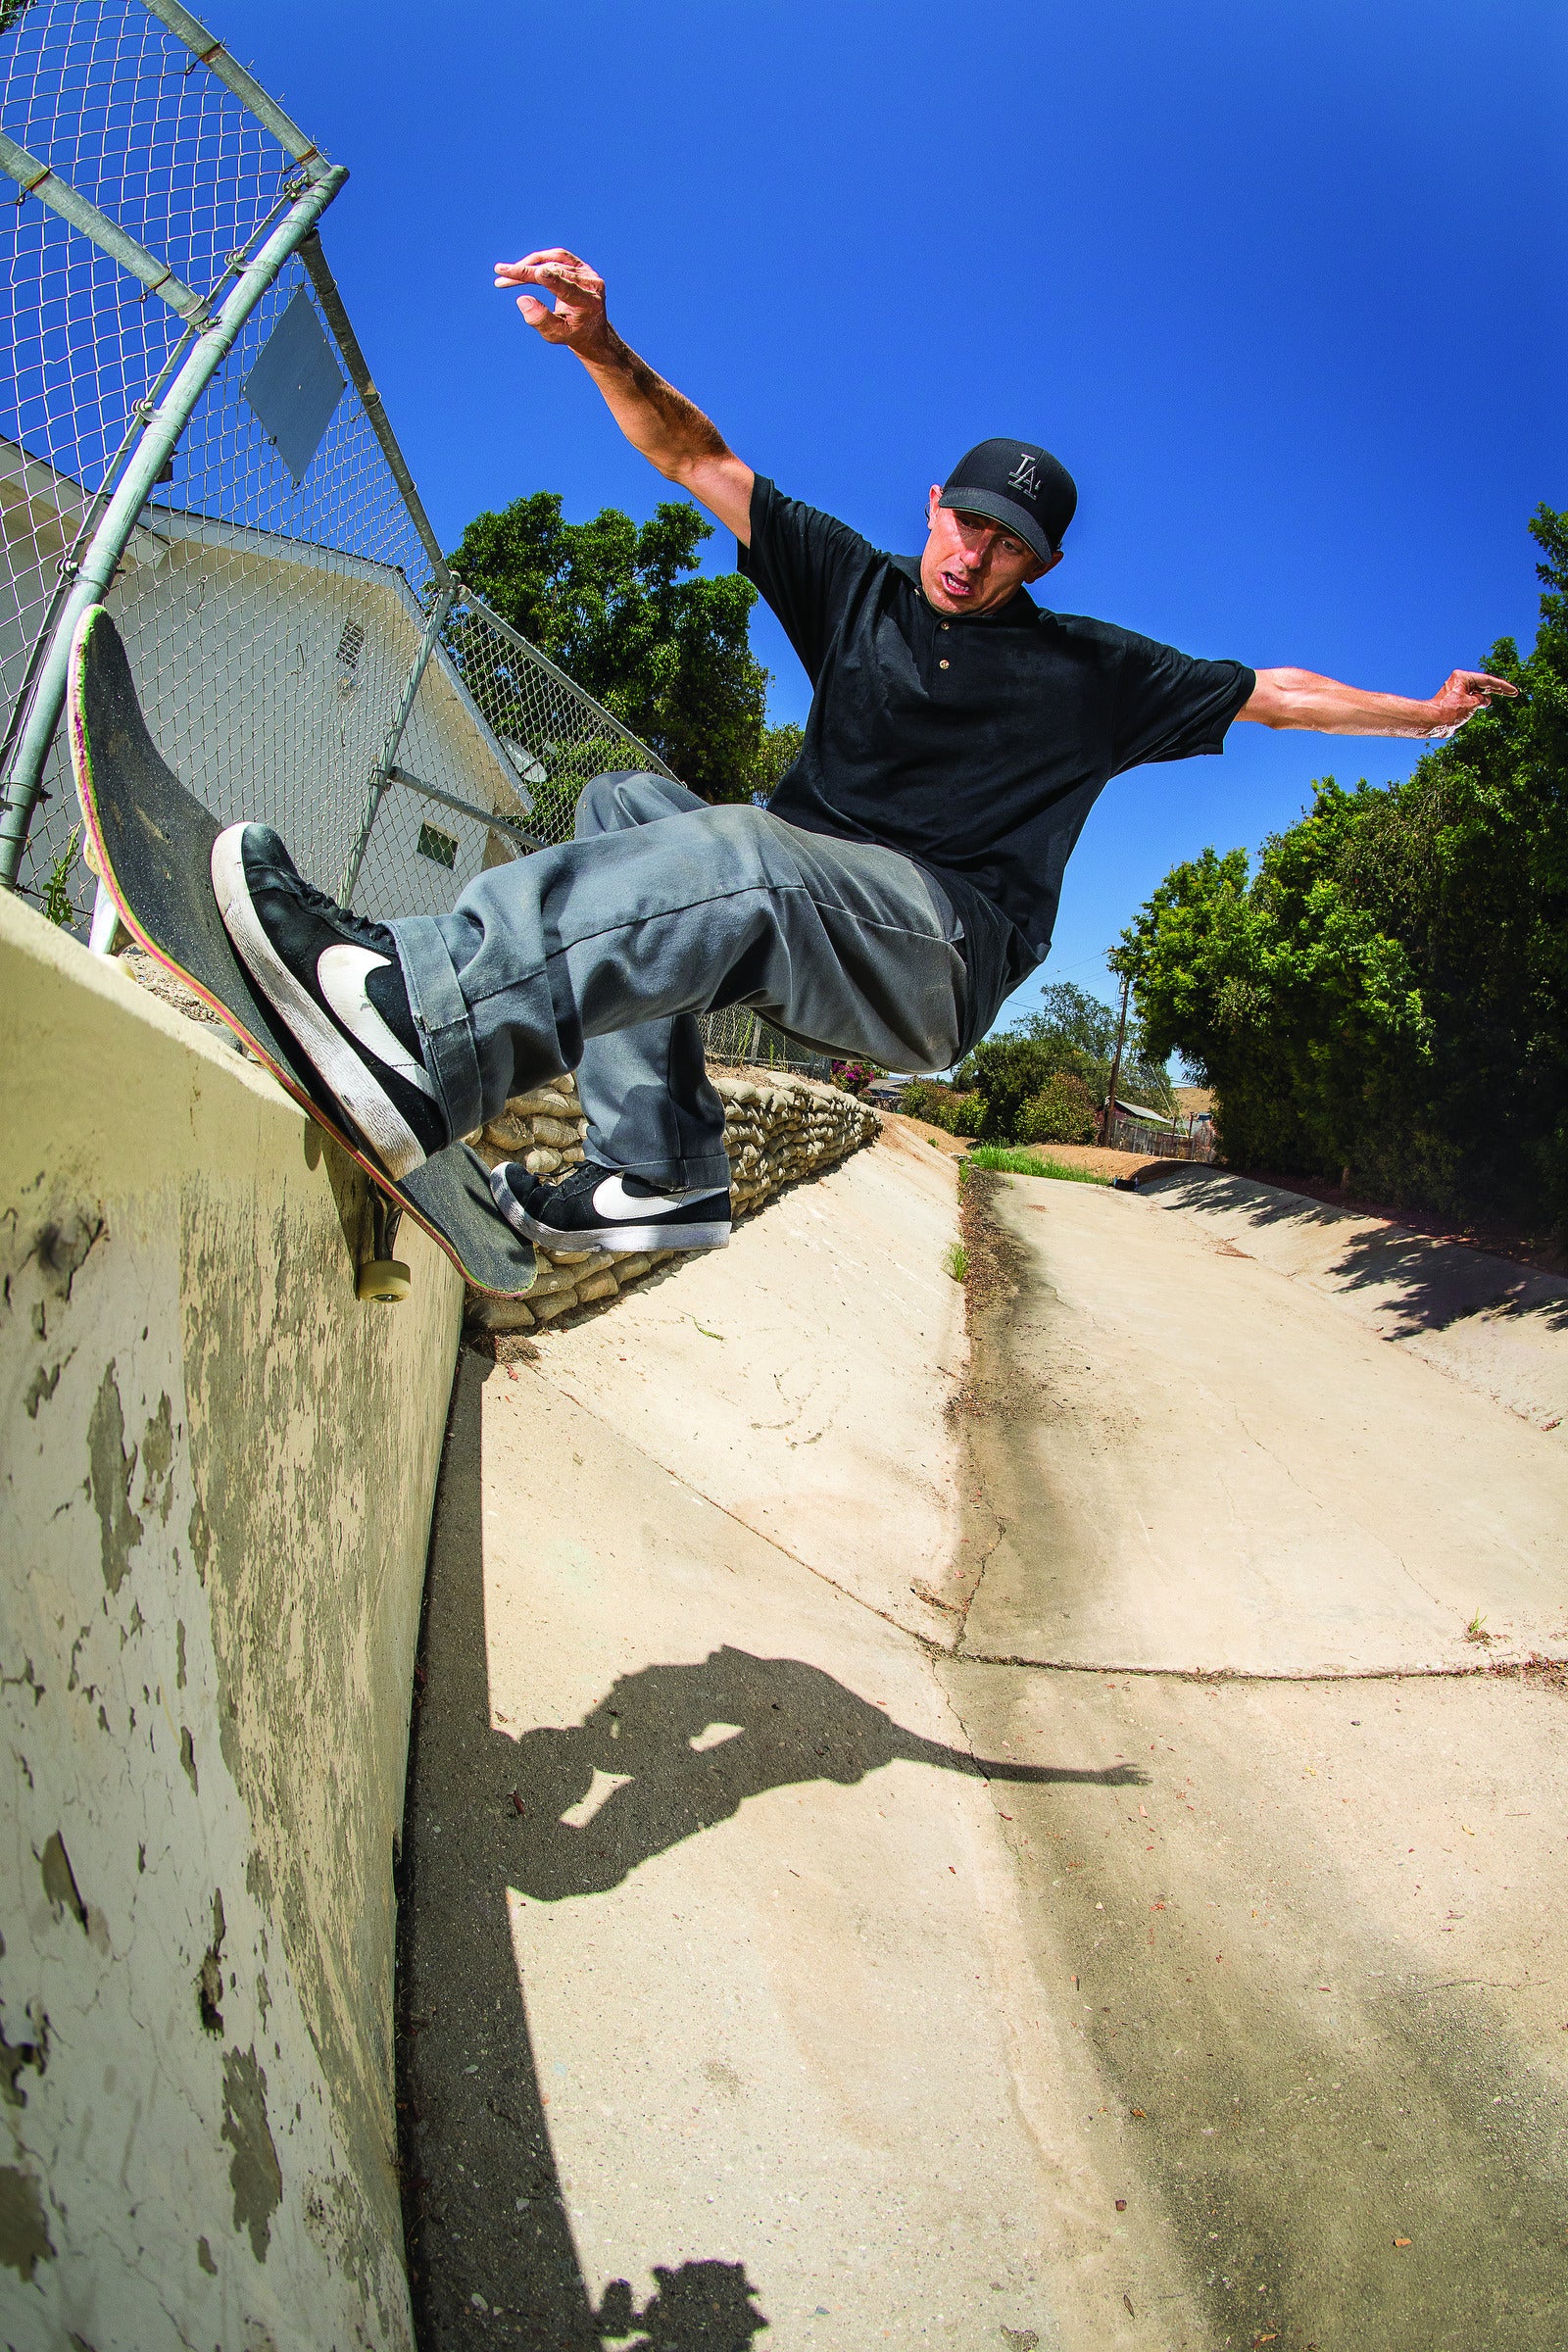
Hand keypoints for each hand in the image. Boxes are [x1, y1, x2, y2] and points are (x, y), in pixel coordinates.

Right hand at [493, 248, 610, 354]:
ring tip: (505, 274)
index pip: (568, 288)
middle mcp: (592, 284)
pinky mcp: (579, 264)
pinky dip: (537, 260)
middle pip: (554, 272)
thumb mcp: (556, 334)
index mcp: (590, 304)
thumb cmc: (572, 333)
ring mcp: (587, 272)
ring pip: (552, 262)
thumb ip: (540, 320)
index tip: (538, 273)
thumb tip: (522, 300)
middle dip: (525, 273)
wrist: (590, 328)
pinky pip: (555, 256)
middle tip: (500, 275)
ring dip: (527, 267)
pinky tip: (522, 267)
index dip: (552, 280)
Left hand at [1422, 668, 1518, 736]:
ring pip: (1477, 691)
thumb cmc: (1450, 711)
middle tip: (1512, 692)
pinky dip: (1480, 700)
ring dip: (1489, 694)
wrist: (1433, 722)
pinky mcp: (1455, 701)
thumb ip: (1482, 700)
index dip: (1502, 686)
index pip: (1487, 680)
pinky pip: (1471, 698)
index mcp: (1463, 677)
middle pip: (1483, 684)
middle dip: (1498, 688)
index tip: (1513, 691)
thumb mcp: (1472, 704)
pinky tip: (1487, 703)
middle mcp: (1459, 682)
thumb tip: (1485, 701)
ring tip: (1505, 694)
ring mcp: (1457, 691)